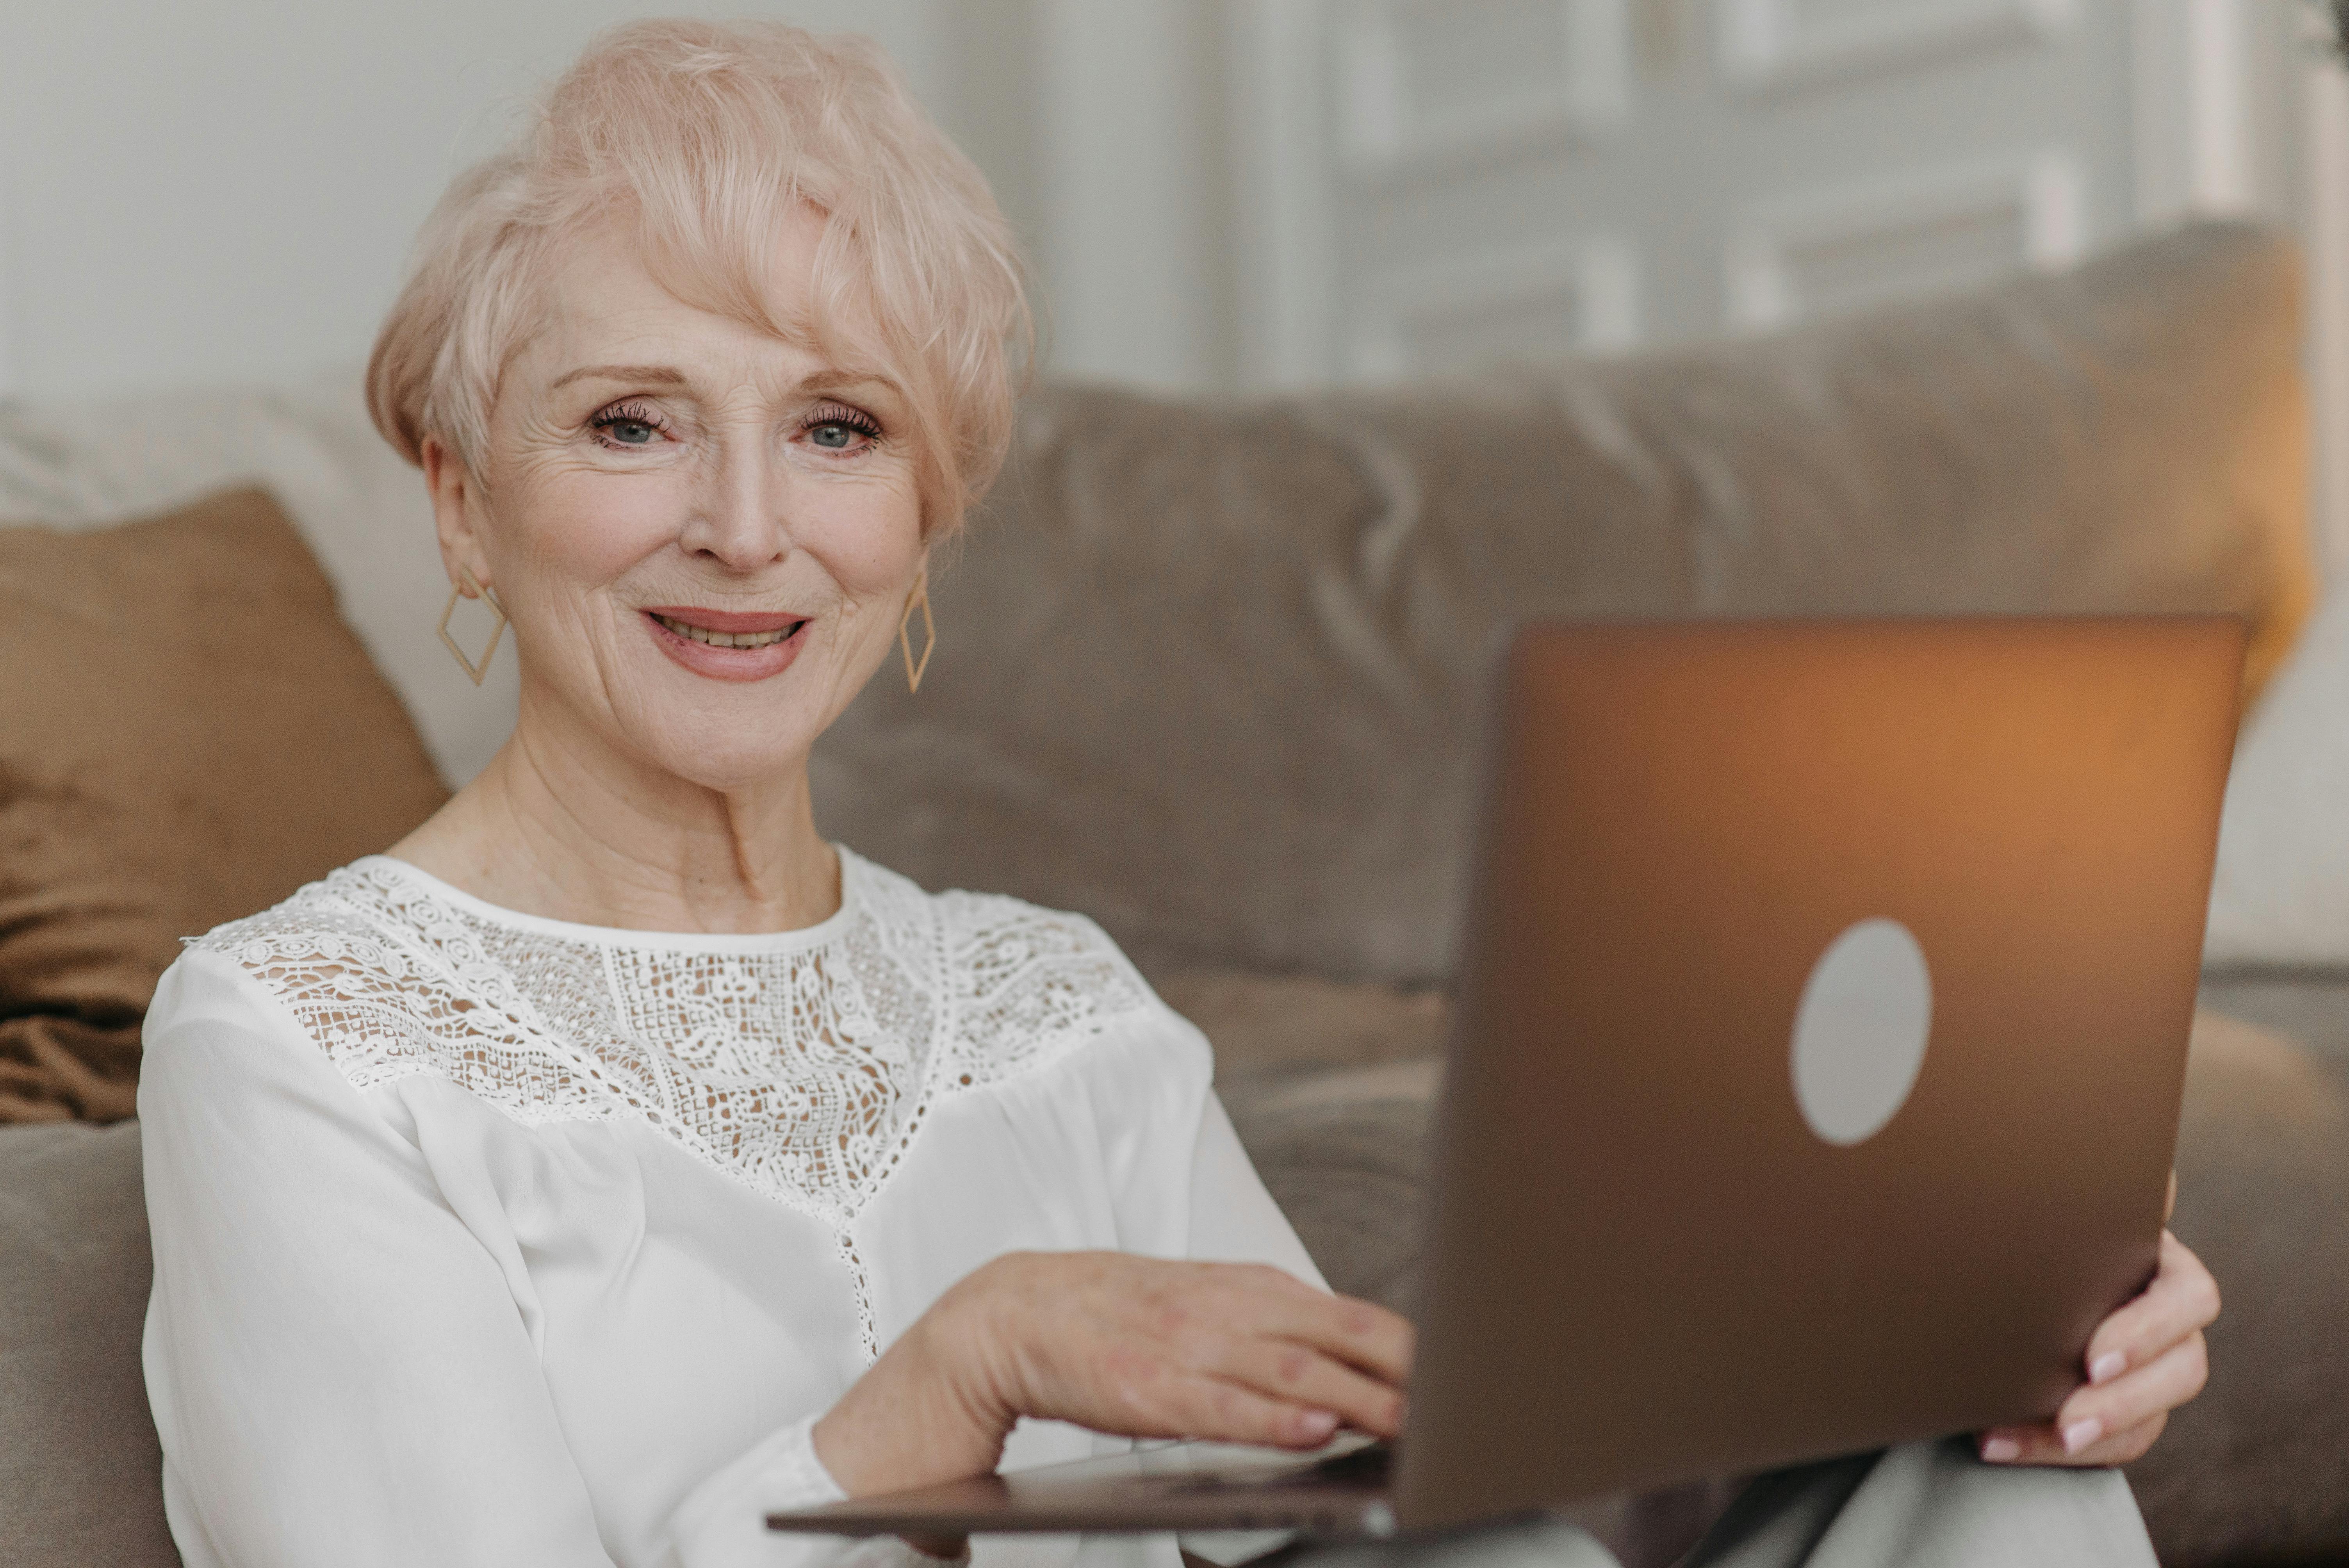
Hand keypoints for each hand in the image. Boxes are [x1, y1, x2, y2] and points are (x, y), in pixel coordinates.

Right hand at [812, 1252, 1413, 1498]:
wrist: (1012, 1313)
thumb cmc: (1120, 1319)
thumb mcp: (1208, 1306)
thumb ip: (1276, 1331)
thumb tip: (1353, 1366)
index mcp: (1245, 1289)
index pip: (1347, 1315)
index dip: (1408, 1344)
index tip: (1465, 1368)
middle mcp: (1224, 1309)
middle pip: (1333, 1338)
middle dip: (1401, 1372)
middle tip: (1459, 1401)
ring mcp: (1185, 1347)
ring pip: (1287, 1373)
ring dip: (1354, 1399)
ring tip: (1408, 1422)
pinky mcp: (1145, 1388)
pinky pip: (1218, 1407)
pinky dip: (1269, 1420)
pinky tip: (1312, 1431)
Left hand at [1979, 1175, 2217, 1466]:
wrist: (1989, 1266)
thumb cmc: (2024, 1219)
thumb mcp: (2051, 1201)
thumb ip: (2088, 1189)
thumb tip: (2146, 1176)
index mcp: (2158, 1262)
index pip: (2186, 1299)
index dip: (2146, 1331)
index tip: (2091, 1360)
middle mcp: (2165, 1318)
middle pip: (2182, 1367)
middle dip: (2127, 1398)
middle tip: (2070, 1417)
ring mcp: (2148, 1368)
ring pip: (2153, 1415)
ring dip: (2099, 1433)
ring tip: (2047, 1437)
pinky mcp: (2120, 1410)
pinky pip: (2109, 1444)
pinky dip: (2051, 1449)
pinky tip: (1994, 1442)